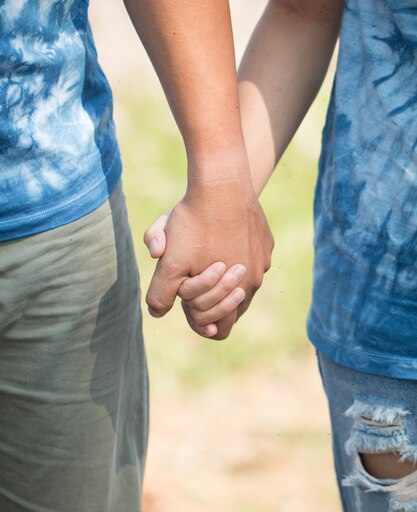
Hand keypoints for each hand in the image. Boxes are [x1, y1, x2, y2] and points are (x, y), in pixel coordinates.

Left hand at [144, 179, 273, 339]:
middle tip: (191, 275)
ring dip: (220, 277)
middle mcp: (256, 281)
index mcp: (238, 293)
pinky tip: (217, 235)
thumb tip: (157, 312)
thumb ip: (160, 294)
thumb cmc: (195, 224)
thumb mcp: (170, 263)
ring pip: (239, 281)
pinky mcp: (265, 240)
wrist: (222, 182)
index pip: (220, 329)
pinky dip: (233, 253)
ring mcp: (263, 260)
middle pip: (230, 307)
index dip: (198, 320)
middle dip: (208, 298)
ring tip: (203, 255)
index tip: (184, 300)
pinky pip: (248, 256)